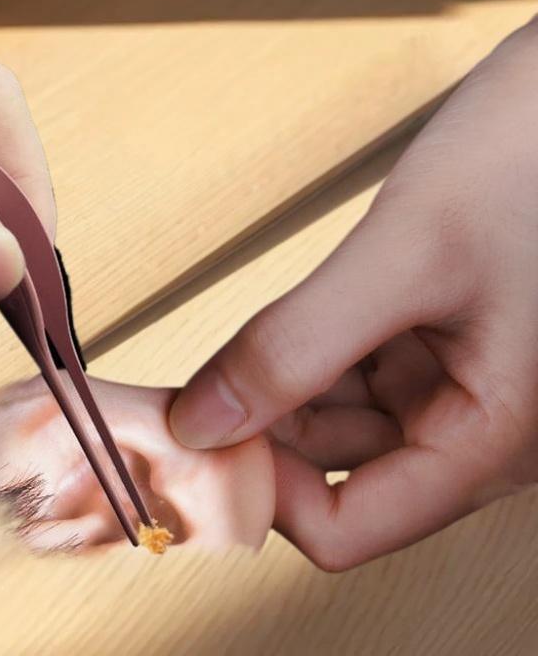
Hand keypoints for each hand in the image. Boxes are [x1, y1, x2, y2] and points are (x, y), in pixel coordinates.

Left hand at [170, 16, 537, 569]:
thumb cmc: (533, 156)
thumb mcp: (405, 255)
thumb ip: (298, 345)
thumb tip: (203, 421)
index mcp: (491, 434)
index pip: (348, 528)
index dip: (265, 492)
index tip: (199, 442)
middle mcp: (472, 422)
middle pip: (332, 474)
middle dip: (256, 436)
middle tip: (181, 400)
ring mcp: (448, 379)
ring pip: (332, 421)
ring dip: (270, 396)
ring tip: (215, 363)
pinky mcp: (427, 337)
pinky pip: (345, 372)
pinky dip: (297, 358)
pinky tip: (265, 335)